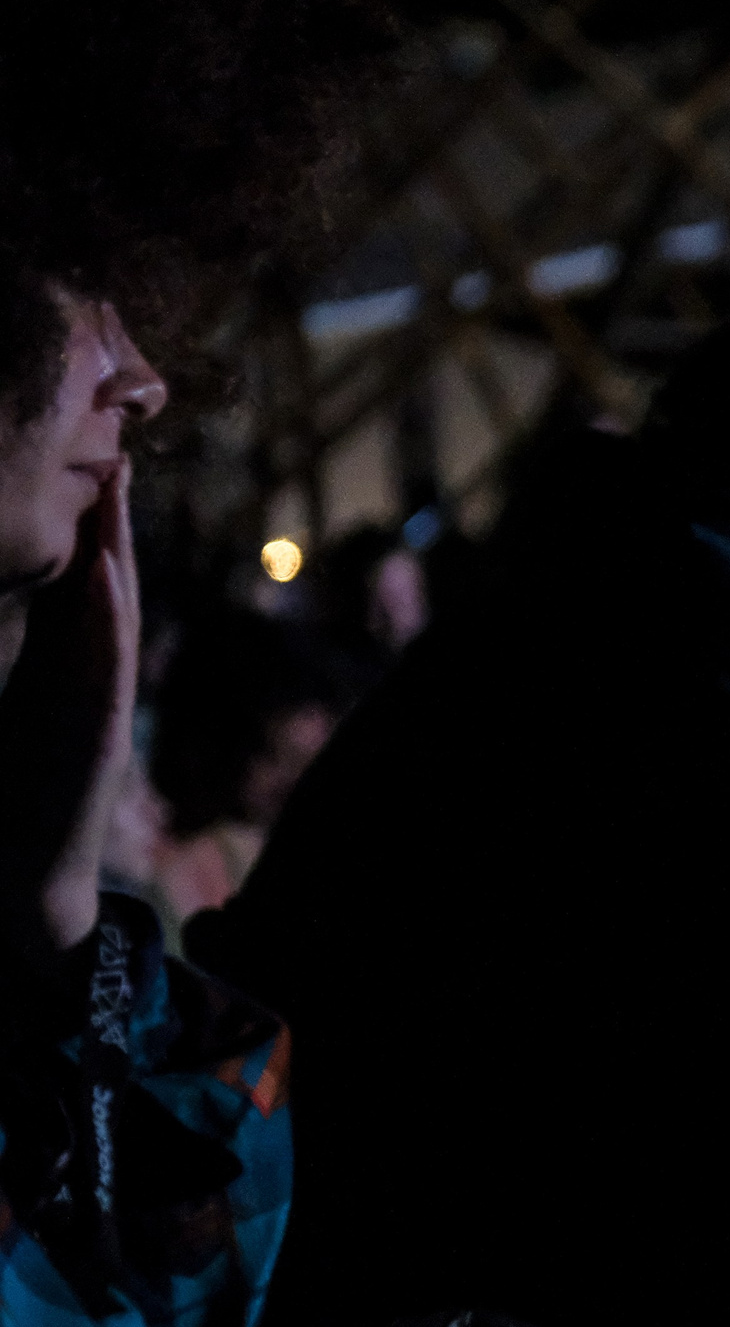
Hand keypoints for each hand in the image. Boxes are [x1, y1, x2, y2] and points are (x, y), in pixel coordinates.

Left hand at [0, 459, 140, 959]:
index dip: (84, 522)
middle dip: (110, 517)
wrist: (30, 882)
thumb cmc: (15, 803)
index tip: (86, 456)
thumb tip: (29, 606)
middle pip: (104, 583)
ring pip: (113, 614)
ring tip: (116, 488)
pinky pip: (106, 666)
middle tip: (113, 444)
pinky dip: (108, 621)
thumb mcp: (14, 713)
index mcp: (66, 670)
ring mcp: (100, 704)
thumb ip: (28, 665)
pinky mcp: (96, 733)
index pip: (78, 583)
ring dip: (118, 551)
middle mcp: (91, 680)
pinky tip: (105, 578)